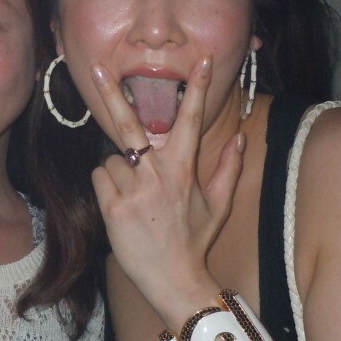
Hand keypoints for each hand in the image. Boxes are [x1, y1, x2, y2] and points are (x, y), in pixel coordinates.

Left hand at [89, 57, 245, 326]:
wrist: (173, 279)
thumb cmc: (194, 240)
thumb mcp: (218, 204)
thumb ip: (229, 166)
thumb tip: (241, 135)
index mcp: (183, 168)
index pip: (190, 119)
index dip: (197, 88)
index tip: (200, 60)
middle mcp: (157, 174)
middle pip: (129, 124)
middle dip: (112, 93)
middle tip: (98, 67)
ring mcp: (133, 190)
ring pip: (113, 158)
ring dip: (120, 171)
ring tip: (136, 198)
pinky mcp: (113, 207)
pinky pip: (101, 177)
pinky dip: (108, 186)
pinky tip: (122, 206)